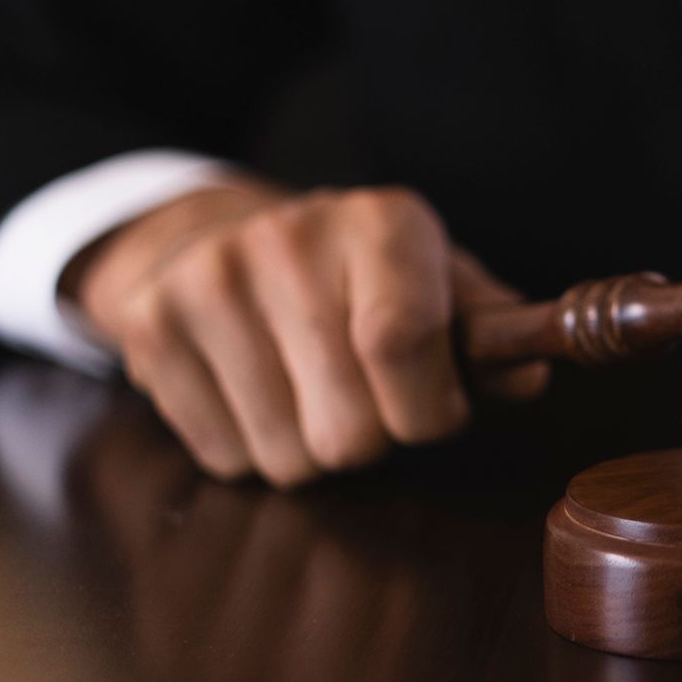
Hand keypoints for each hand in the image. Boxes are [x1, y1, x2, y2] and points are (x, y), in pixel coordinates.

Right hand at [67, 179, 548, 485]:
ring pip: (290, 459)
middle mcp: (291, 240)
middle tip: (368, 401)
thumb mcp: (436, 280)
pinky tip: (256, 394)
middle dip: (375, 439)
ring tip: (310, 395)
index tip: (436, 410)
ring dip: (313, 451)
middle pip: (351, 428)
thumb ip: (489, 332)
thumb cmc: (357, 278)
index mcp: (383, 223)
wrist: (215, 234)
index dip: (431, 410)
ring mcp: (212, 281)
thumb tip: (529, 376)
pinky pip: (228, 459)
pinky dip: (252, 450)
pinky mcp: (152, 327)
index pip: (403, 344)